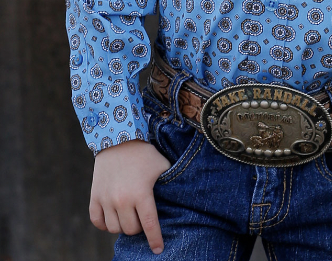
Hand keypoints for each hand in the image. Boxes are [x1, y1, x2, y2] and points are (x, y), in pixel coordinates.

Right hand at [89, 139, 170, 254]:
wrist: (118, 139)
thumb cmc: (144, 153)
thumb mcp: (162, 166)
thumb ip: (169, 184)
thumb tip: (180, 198)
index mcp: (141, 193)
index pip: (149, 225)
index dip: (155, 239)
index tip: (158, 250)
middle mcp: (122, 199)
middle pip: (131, 230)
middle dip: (138, 228)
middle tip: (141, 217)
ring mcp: (106, 199)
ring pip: (114, 229)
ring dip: (122, 226)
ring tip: (129, 216)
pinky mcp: (95, 196)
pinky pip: (97, 222)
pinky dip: (104, 224)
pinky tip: (113, 217)